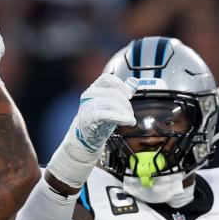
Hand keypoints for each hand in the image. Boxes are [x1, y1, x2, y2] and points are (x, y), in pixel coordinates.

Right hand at [46, 74, 137, 188]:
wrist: (84, 140)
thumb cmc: (98, 121)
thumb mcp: (110, 105)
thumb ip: (121, 93)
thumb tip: (134, 82)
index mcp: (93, 89)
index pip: (107, 79)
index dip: (120, 85)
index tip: (129, 96)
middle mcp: (88, 96)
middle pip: (112, 93)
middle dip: (126, 104)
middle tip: (131, 114)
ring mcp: (87, 107)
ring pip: (110, 103)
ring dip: (124, 111)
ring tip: (131, 120)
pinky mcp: (89, 119)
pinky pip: (106, 114)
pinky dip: (120, 117)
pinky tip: (128, 122)